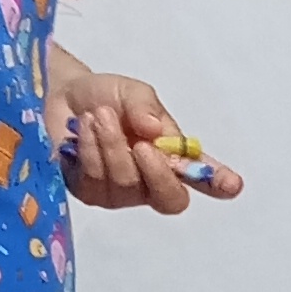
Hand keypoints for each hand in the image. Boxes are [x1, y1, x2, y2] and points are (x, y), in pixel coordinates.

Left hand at [48, 57, 244, 212]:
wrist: (58, 96)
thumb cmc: (103, 96)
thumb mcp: (131, 92)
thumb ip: (146, 107)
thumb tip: (155, 130)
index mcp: (171, 157)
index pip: (201, 177)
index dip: (217, 183)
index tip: (232, 184)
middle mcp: (149, 181)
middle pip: (169, 200)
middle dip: (157, 173)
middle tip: (142, 144)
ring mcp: (118, 192)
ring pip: (126, 184)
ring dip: (113, 145)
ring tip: (99, 115)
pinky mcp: (87, 192)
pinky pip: (95, 181)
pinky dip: (91, 151)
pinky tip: (82, 131)